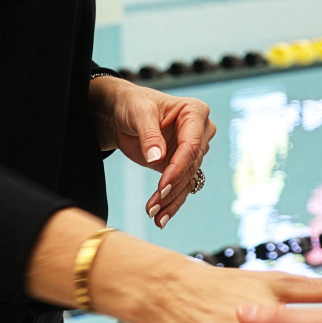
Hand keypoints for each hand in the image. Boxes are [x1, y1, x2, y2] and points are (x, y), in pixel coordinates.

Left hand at [90, 75, 213, 227]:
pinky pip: (181, 186)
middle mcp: (199, 131)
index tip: (163, 186)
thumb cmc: (133, 104)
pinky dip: (171, 202)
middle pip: (191, 166)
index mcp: (195, 112)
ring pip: (187, 180)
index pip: (191, 145)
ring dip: (171, 200)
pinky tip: (161, 218)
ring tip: (154, 215)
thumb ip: (150, 135)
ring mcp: (191, 149)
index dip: (178, 168)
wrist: (122, 112)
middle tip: (154, 207)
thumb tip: (157, 158)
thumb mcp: (139, 113)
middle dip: (172, 188)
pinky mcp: (181, 164)